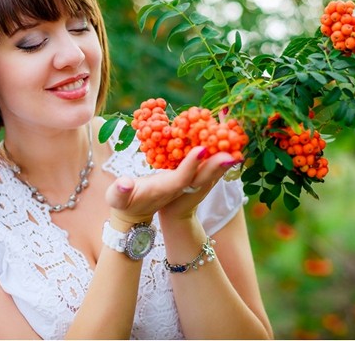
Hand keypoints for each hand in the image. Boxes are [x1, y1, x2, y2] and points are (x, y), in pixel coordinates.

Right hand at [105, 146, 240, 227]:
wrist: (135, 214)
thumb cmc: (123, 203)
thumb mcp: (117, 199)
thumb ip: (121, 192)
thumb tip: (124, 184)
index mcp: (165, 190)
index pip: (182, 179)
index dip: (191, 166)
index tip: (202, 150)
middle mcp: (181, 189)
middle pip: (202, 176)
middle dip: (217, 162)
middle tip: (233, 148)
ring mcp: (188, 185)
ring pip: (209, 171)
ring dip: (222, 157)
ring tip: (236, 140)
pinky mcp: (191, 180)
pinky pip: (208, 167)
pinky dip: (218, 155)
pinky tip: (226, 140)